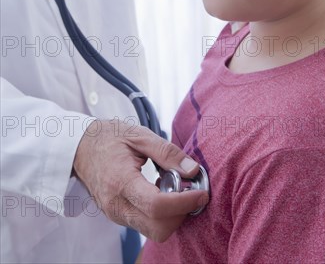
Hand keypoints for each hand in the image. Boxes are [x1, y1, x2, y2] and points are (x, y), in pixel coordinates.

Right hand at [73, 119, 208, 241]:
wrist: (80, 146)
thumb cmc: (109, 137)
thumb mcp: (140, 135)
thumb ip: (168, 152)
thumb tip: (193, 170)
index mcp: (120, 182)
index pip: (157, 206)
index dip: (184, 203)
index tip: (200, 193)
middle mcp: (116, 205)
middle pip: (158, 227)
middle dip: (181, 212)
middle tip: (187, 189)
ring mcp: (116, 214)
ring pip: (154, 231)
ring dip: (172, 215)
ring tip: (171, 186)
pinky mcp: (118, 217)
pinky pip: (146, 226)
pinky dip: (162, 214)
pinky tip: (160, 190)